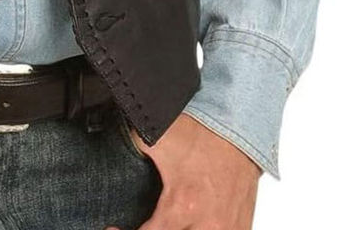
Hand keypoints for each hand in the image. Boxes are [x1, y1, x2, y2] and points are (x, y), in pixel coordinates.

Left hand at [108, 113, 261, 229]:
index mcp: (181, 206)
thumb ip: (131, 146)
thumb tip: (109, 143)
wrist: (239, 129)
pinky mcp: (240, 229)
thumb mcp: (156, 137)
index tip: (112, 228)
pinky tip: (188, 225)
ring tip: (165, 225)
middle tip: (142, 225)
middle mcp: (206, 225)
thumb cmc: (201, 133)